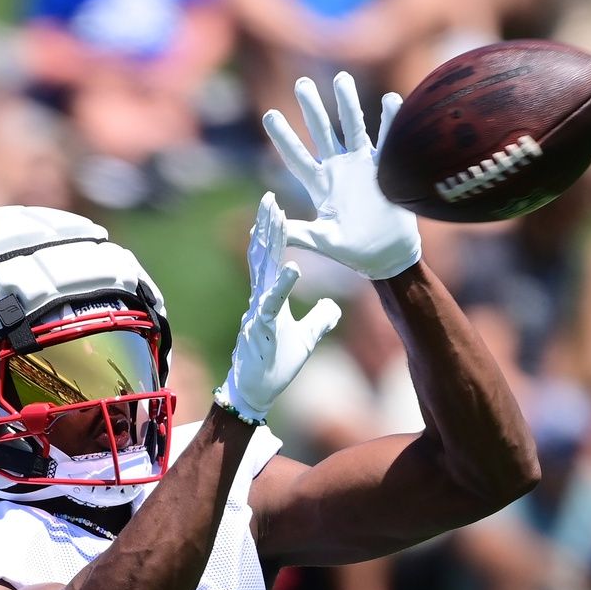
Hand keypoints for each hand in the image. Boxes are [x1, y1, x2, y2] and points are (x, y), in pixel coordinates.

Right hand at [216, 192, 341, 424]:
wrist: (256, 392)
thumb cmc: (275, 365)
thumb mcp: (306, 339)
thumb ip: (319, 320)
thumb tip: (334, 307)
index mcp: (269, 298)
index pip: (271, 258)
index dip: (273, 233)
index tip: (275, 205)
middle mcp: (260, 299)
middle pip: (263, 256)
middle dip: (266, 226)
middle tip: (269, 197)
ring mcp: (258, 312)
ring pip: (263, 271)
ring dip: (270, 243)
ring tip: (277, 218)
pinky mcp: (261, 330)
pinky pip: (272, 303)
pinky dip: (282, 286)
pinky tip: (293, 268)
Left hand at [262, 72, 421, 280]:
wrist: (389, 256)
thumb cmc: (354, 252)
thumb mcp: (321, 241)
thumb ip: (294, 233)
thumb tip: (257, 229)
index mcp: (320, 185)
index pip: (296, 156)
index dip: (283, 137)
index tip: (268, 114)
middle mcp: (339, 169)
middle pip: (322, 132)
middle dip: (312, 108)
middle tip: (301, 83)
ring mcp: (363, 166)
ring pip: (353, 126)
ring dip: (348, 103)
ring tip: (341, 78)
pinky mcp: (387, 169)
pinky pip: (388, 140)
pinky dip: (390, 120)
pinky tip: (390, 99)